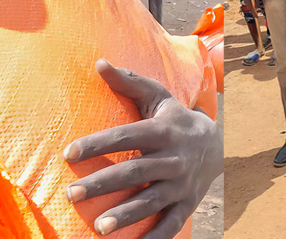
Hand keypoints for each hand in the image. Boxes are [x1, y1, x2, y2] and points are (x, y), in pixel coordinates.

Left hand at [65, 60, 219, 236]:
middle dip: (102, 184)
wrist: (217, 144)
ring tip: (99, 228)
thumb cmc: (174, 119)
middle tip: (71, 193)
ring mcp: (181, 184)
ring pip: (152, 202)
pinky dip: (156, 237)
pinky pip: (172, 223)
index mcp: (162, 130)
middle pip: (134, 173)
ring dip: (125, 216)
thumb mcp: (157, 97)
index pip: (125, 136)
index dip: (97, 144)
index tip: (68, 153)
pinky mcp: (188, 203)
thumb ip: (129, 82)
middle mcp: (173, 158)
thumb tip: (99, 63)